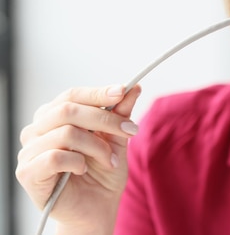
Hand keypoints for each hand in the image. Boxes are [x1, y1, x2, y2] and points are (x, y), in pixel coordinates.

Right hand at [16, 85, 140, 232]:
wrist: (96, 209)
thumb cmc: (102, 174)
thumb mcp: (116, 139)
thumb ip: (120, 113)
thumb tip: (134, 86)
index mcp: (55, 116)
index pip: (73, 95)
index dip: (98, 92)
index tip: (122, 91)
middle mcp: (37, 130)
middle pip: (68, 110)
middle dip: (105, 119)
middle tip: (129, 130)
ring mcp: (29, 151)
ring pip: (66, 133)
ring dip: (97, 146)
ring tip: (110, 160)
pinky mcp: (27, 172)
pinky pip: (55, 157)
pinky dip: (78, 162)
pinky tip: (84, 170)